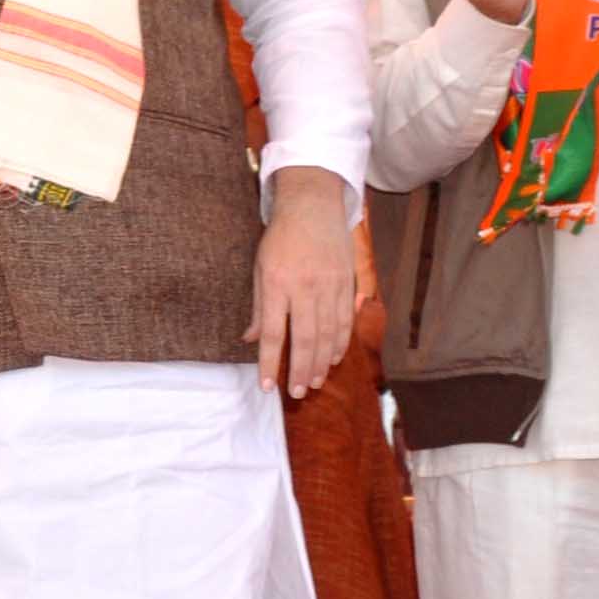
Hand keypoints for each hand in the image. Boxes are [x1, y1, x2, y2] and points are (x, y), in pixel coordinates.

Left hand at [246, 167, 353, 399]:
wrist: (313, 206)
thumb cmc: (281, 239)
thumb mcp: (260, 269)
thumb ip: (258, 307)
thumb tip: (250, 340)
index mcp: (277, 284)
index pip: (272, 333)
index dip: (269, 362)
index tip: (267, 386)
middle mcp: (305, 288)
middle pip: (305, 339)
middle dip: (301, 370)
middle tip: (298, 392)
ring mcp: (330, 286)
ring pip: (328, 334)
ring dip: (322, 362)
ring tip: (315, 382)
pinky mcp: (348, 282)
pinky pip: (345, 321)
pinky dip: (340, 343)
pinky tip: (334, 358)